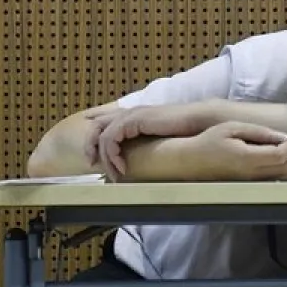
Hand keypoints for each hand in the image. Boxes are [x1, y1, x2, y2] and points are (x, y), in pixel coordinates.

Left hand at [86, 104, 217, 178]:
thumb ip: (143, 144)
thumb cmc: (181, 132)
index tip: (94, 159)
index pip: (103, 122)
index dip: (94, 139)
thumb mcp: (156, 140)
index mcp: (133, 116)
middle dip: (91, 146)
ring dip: (106, 157)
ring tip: (115, 174)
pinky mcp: (135, 120)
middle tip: (93, 166)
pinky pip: (112, 137)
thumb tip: (133, 161)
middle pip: (97, 126)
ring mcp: (131, 115)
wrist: (196, 122)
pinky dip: (113, 154)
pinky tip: (122, 167)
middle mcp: (129, 113)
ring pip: (103, 135)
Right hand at [171, 122, 286, 182]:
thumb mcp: (232, 128)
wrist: (192, 162)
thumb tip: (284, 137)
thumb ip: (259, 133)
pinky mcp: (257, 183)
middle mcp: (255, 175)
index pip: (282, 155)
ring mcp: (257, 182)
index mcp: (249, 160)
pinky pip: (285, 181)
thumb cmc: (210, 141)